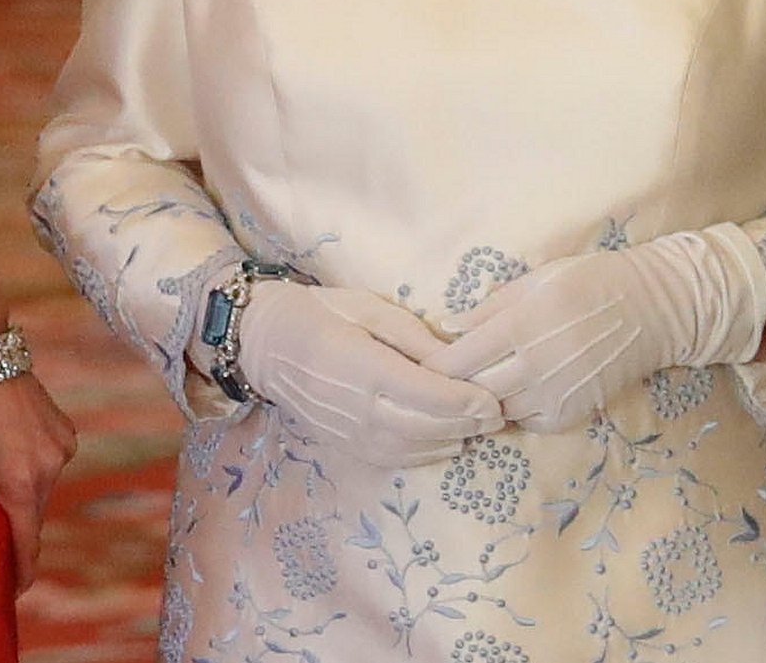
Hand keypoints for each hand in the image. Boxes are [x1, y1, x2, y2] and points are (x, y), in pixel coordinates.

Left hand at [0, 373, 76, 588]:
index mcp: (20, 486)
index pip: (27, 547)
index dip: (19, 574)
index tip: (12, 587)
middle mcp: (49, 469)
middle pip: (32, 515)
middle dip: (11, 520)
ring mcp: (60, 446)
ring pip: (41, 487)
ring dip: (21, 487)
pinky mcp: (63, 429)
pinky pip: (48, 461)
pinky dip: (31, 463)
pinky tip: (8, 446)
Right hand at [238, 283, 503, 466]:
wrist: (267, 344)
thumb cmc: (322, 313)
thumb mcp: (369, 307)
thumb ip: (412, 336)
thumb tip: (454, 357)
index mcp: (366, 368)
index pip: (427, 395)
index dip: (465, 403)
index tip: (493, 401)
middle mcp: (358, 409)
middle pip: (426, 427)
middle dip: (467, 424)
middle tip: (498, 416)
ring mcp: (350, 434)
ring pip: (412, 449)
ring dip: (451, 441)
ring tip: (480, 428)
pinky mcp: (345, 446)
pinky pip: (393, 458)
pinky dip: (425, 454)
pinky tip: (446, 441)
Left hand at [427, 230, 764, 434]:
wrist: (650, 309)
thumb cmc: (589, 281)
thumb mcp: (536, 279)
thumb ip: (489, 307)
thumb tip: (446, 327)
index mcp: (521, 325)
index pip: (457, 359)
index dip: (432, 364)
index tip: (418, 361)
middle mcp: (534, 365)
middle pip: (471, 391)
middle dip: (451, 387)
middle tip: (438, 379)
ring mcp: (553, 394)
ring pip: (496, 409)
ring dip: (483, 399)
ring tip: (476, 384)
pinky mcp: (569, 414)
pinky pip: (525, 420)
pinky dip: (513, 409)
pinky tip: (515, 389)